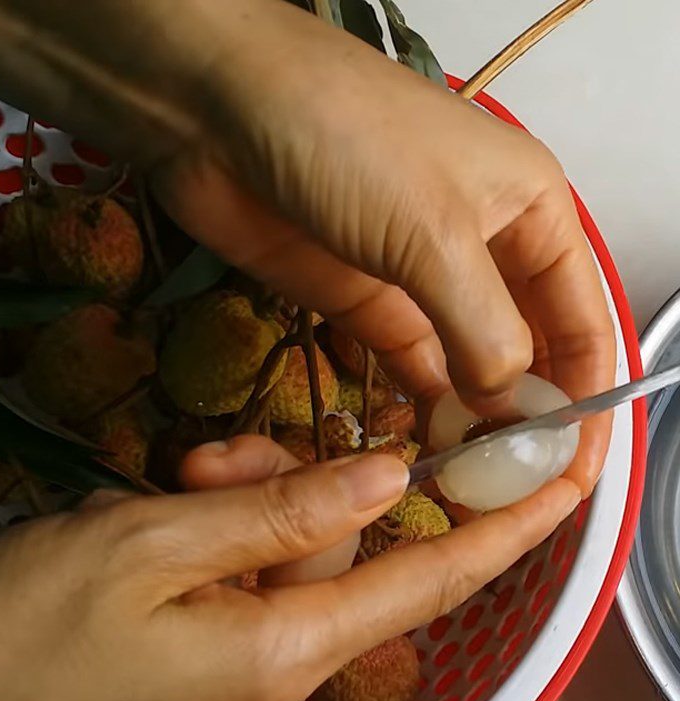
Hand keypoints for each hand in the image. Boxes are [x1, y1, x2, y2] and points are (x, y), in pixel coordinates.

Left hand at [0, 1, 613, 494]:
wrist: (224, 111)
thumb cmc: (351, 146)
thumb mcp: (437, 236)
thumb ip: (483, 329)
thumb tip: (507, 407)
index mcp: (526, 210)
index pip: (577, 311)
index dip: (585, 384)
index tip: (575, 457)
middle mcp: (477, 243)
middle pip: (518, 338)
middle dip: (520, 405)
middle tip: (514, 481)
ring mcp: (411, 271)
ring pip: (456, 353)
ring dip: (463, 407)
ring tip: (466, 473)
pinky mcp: (354, 293)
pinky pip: (398, 353)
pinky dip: (411, 392)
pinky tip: (417, 434)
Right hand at [0, 437, 578, 700]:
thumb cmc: (24, 627)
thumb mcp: (149, 545)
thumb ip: (276, 513)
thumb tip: (381, 481)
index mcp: (277, 650)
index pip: (424, 582)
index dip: (500, 530)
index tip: (562, 485)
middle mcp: (275, 678)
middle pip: (330, 557)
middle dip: (287, 486)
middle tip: (209, 454)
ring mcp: (235, 684)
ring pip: (281, 566)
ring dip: (241, 508)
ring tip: (174, 478)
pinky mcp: (198, 676)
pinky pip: (244, 594)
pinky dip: (219, 545)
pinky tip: (162, 520)